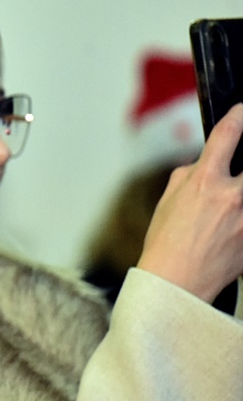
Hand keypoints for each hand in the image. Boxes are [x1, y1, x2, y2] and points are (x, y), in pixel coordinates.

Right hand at [138, 103, 242, 301]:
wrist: (176, 284)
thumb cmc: (166, 244)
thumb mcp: (168, 201)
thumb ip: (190, 175)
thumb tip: (203, 163)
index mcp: (205, 183)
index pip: (228, 135)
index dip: (238, 116)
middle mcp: (232, 197)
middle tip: (236, 172)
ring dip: (238, 196)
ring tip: (227, 207)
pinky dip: (242, 219)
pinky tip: (229, 227)